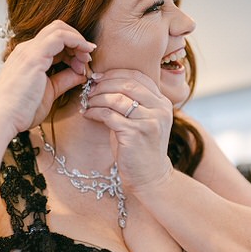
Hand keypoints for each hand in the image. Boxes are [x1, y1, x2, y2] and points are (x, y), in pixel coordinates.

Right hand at [0, 20, 96, 138]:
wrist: (1, 118)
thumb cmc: (19, 111)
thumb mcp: (48, 93)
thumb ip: (63, 81)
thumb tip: (80, 73)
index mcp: (28, 57)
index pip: (54, 42)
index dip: (72, 50)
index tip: (82, 66)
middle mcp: (27, 49)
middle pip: (57, 30)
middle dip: (76, 41)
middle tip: (87, 59)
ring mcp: (30, 50)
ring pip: (59, 29)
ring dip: (78, 41)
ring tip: (86, 60)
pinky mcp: (35, 55)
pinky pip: (60, 37)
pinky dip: (76, 42)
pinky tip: (84, 55)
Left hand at [83, 69, 172, 192]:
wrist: (149, 178)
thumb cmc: (141, 149)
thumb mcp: (142, 121)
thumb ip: (132, 102)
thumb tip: (103, 83)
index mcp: (162, 102)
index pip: (138, 76)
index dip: (116, 73)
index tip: (99, 78)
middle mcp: (159, 109)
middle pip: (127, 84)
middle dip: (104, 84)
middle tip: (89, 90)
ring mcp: (148, 121)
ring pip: (116, 98)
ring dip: (97, 98)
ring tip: (87, 102)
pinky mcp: (134, 134)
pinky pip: (109, 115)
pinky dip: (95, 112)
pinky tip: (88, 114)